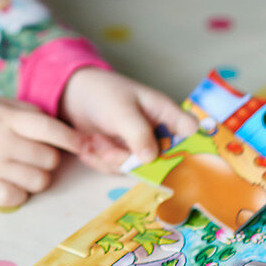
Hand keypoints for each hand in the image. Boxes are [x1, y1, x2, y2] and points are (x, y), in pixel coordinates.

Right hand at [0, 95, 84, 207]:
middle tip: (37, 155)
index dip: (72, 138)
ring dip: (37, 177)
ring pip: (38, 181)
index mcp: (8, 119)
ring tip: (24, 169)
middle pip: (50, 159)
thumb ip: (25, 112)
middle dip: (50, 158)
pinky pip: (16, 198)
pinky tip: (11, 184)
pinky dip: (19, 194)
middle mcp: (3, 142)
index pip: (50, 129)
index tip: (82, 144)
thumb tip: (54, 124)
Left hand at [59, 67, 197, 172]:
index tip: (165, 156)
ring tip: (96, 139)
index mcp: (166, 114)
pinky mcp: (124, 159)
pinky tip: (91, 144)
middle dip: (130, 158)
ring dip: (110, 158)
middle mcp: (158, 135)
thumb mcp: (121, 111)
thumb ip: (138, 133)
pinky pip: (117, 171)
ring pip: (135, 170)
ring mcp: (141, 149)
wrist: (74, 98)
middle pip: (161, 162)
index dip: (190, 148)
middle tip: (107, 148)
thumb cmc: (103, 94)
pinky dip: (100, 160)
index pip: (191, 133)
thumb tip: (151, 159)